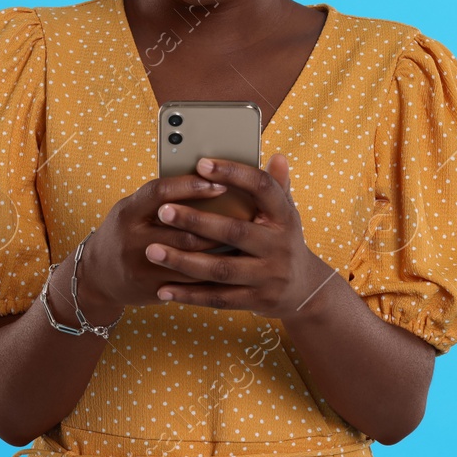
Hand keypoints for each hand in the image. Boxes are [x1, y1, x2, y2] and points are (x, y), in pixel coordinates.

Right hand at [74, 175, 234, 320]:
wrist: (97, 276)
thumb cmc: (125, 232)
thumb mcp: (133, 209)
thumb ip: (161, 197)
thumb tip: (205, 177)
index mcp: (128, 211)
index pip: (160, 192)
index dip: (191, 186)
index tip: (219, 183)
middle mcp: (131, 238)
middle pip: (182, 228)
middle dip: (216, 223)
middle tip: (244, 216)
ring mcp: (141, 266)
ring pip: (190, 256)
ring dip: (218, 248)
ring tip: (243, 239)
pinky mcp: (151, 289)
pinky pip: (189, 281)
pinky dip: (212, 272)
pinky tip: (229, 263)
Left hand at [142, 154, 334, 321]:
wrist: (303, 290)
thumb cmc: (282, 240)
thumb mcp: (286, 212)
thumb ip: (277, 186)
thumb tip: (277, 156)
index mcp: (285, 216)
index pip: (262, 188)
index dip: (233, 174)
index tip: (201, 164)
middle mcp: (279, 246)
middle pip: (235, 231)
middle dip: (196, 221)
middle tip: (163, 211)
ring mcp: (269, 276)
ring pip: (221, 269)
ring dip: (184, 261)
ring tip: (152, 251)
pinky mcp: (257, 301)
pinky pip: (218, 299)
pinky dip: (189, 295)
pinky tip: (163, 289)